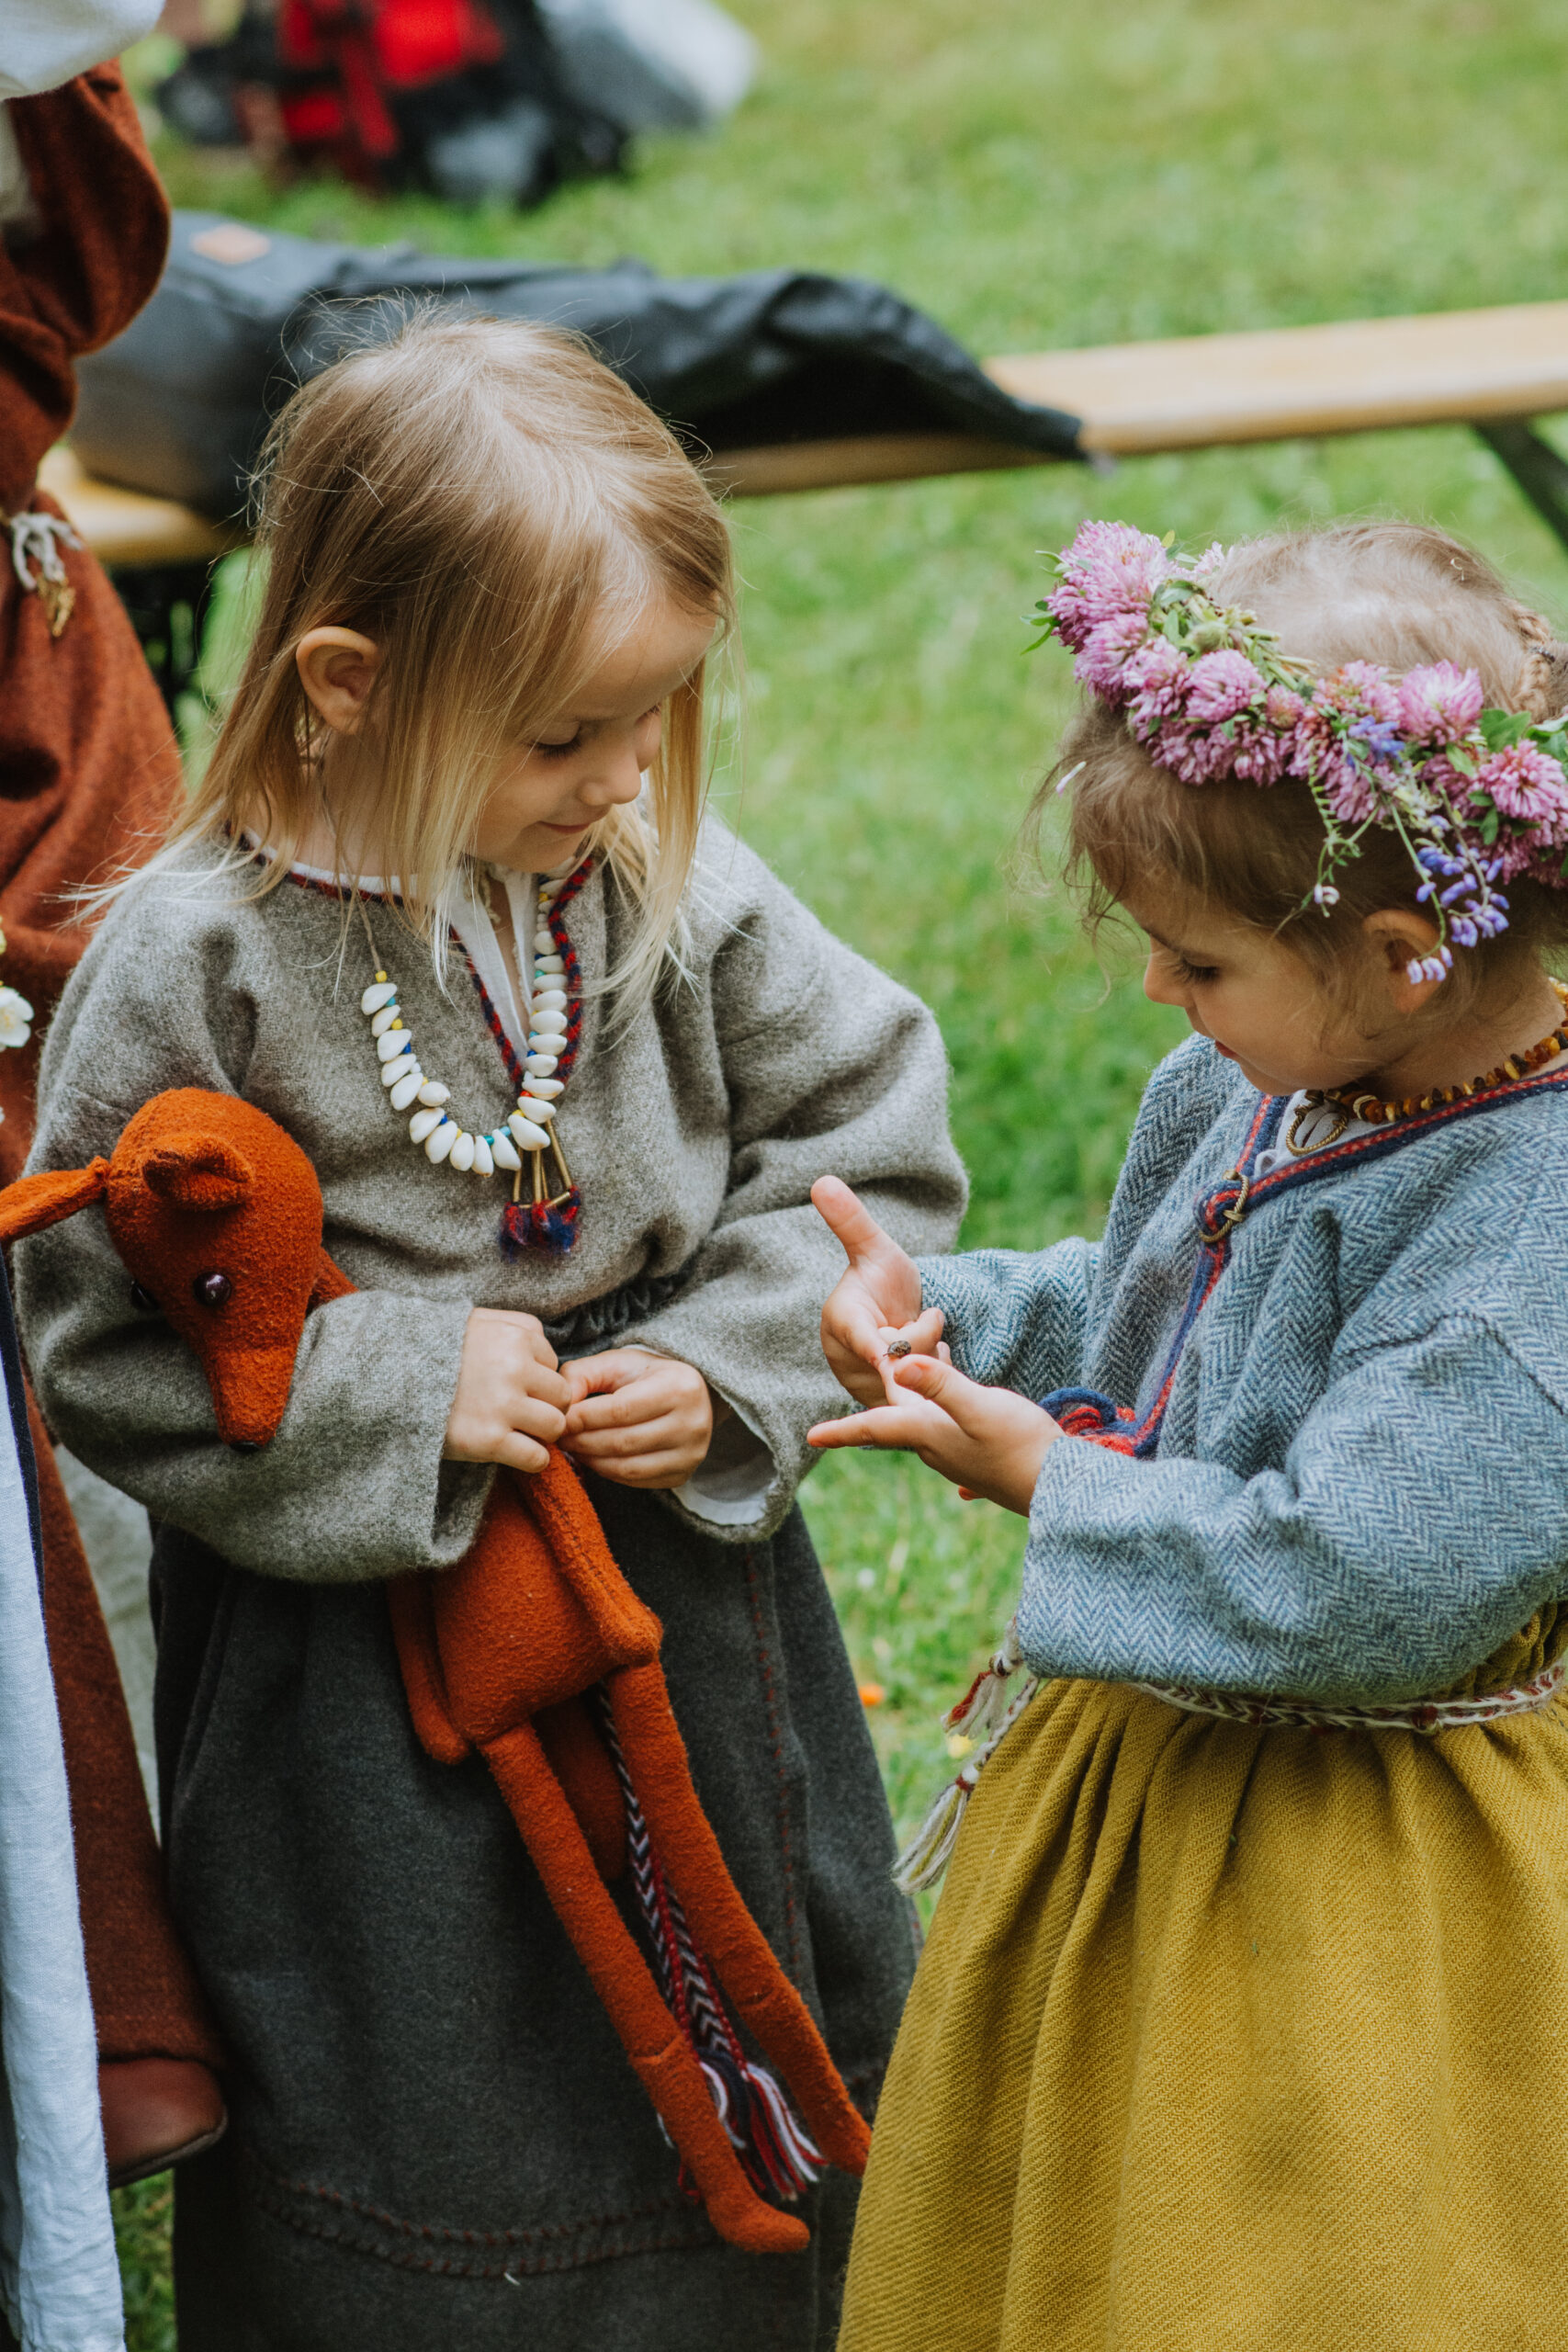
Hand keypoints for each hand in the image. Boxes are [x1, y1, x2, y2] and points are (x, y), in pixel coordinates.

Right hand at [444, 1307, 570, 1472]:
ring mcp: (503, 1405)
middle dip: (546, 1405)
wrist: (384, 1377)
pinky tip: (513, 1451)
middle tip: (522, 1413)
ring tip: (519, 1432)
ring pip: (556, 1426)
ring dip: (542, 1433)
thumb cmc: (429, 1350)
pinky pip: (537, 1458)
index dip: (536, 1377)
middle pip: (562, 1395)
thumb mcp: (473, 1321)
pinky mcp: (489, 1440)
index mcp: (515, 1336)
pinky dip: (531, 1459)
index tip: (513, 1384)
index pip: (553, 1363)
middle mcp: (515, 1368)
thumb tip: (544, 1348)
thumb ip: (512, 1326)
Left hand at [561, 1348, 715, 1489]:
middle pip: (622, 1442)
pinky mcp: (681, 1475)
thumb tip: (561, 1406)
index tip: (559, 1419)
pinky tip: (593, 1457)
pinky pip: (634, 1480)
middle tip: (559, 1436)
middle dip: (582, 1441)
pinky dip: (606, 1472)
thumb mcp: (616, 1363)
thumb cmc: (647, 1376)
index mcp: (679, 1388)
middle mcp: (692, 1424)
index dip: (584, 1418)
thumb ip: (582, 1376)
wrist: (691, 1395)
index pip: (620, 1410)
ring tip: (573, 1446)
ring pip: (626, 1467)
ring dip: (590, 1460)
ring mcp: (690, 1454)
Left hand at [807, 1351, 1059, 1515]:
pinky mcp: (981, 1459)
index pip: (874, 1427)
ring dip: (914, 1401)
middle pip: (896, 1421)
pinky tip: (955, 1421)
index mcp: (928, 1433)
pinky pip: (952, 1436)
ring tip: (916, 1371)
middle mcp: (936, 1448)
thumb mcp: (980, 1406)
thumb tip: (897, 1364)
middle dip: (880, 1402)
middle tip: (866, 1383)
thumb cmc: (1021, 1445)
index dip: (841, 1429)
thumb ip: (941, 1384)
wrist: (1061, 1487)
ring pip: (924, 1425)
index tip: (810, 1436)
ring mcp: (959, 1457)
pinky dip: (946, 1419)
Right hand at [813, 1175, 945, 1407]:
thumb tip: (821, 1179)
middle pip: (902, 1356)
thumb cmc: (881, 1280)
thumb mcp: (873, 1248)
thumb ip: (851, 1220)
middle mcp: (847, 1360)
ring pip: (917, 1376)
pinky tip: (932, 1358)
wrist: (895, 1317)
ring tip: (920, 1333)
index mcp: (841, 1321)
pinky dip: (936, 1372)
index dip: (876, 1345)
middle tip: (929, 1313)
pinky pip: (926, 1395)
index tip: (887, 1354)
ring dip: (933, 1352)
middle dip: (924, 1334)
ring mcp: (866, 1389)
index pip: (860, 1334)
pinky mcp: (887, 1409)